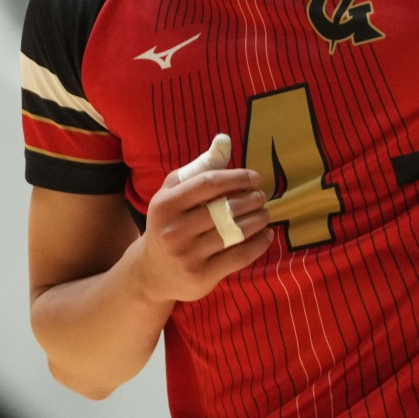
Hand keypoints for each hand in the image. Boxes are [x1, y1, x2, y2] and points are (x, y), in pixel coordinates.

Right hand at [129, 167, 271, 305]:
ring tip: (265, 214)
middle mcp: (173, 230)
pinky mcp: (201, 276)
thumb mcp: (173, 193)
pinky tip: (266, 235)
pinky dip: (258, 244)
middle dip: (250, 200)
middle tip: (261, 197)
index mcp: (166, 204)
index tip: (255, 178)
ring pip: (234, 233)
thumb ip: (198, 168)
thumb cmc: (168, 223)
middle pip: (224, 208)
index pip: (209, 184)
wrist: (152, 272)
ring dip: (257, 220)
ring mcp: (187, 255)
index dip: (237, 178)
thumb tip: (224, 141)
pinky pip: (238, 257)